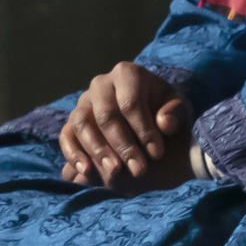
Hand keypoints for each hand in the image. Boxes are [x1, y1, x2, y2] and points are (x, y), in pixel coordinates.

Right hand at [58, 61, 192, 194]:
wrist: (148, 114)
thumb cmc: (164, 109)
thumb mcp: (178, 107)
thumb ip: (175, 113)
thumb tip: (164, 123)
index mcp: (126, 73)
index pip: (130, 103)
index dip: (143, 130)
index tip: (157, 154)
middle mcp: (100, 84)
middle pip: (106, 116)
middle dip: (123, 145)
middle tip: (138, 170)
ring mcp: (83, 102)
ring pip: (83, 125)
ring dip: (98, 151)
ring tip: (114, 171)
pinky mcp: (71, 121)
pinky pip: (66, 136)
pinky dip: (73, 154)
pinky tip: (86, 171)